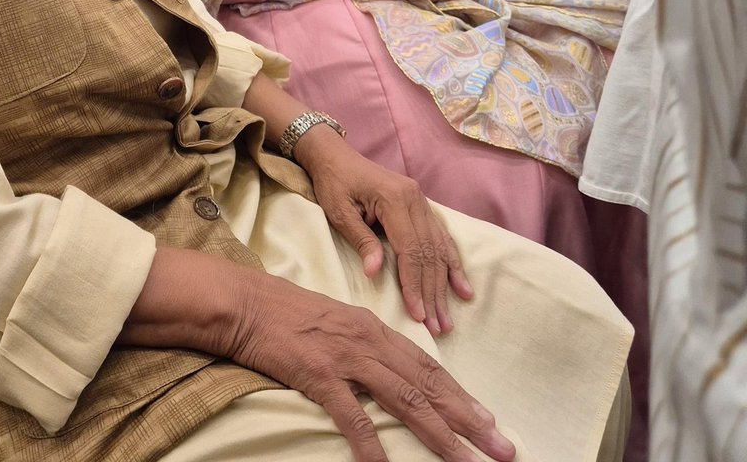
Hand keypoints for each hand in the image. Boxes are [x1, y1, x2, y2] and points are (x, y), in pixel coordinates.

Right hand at [228, 268, 511, 461]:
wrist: (247, 303)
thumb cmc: (287, 314)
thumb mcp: (337, 323)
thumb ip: (367, 346)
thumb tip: (393, 374)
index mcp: (374, 328)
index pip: (429, 367)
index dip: (462, 397)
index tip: (490, 423)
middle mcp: (369, 340)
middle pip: (428, 385)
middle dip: (468, 420)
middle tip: (502, 448)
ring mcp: (346, 357)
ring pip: (405, 400)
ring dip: (440, 436)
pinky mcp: (319, 374)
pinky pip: (351, 415)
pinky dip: (370, 444)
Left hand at [297, 127, 472, 337]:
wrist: (335, 156)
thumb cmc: (333, 183)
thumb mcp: (339, 211)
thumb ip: (361, 240)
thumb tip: (376, 274)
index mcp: (394, 199)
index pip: (410, 250)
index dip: (414, 284)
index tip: (418, 315)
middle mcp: (415, 199)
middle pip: (429, 253)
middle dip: (433, 292)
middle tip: (437, 327)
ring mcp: (421, 201)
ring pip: (438, 248)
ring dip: (444, 285)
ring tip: (447, 318)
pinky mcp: (421, 205)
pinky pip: (441, 237)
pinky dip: (451, 263)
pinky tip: (462, 287)